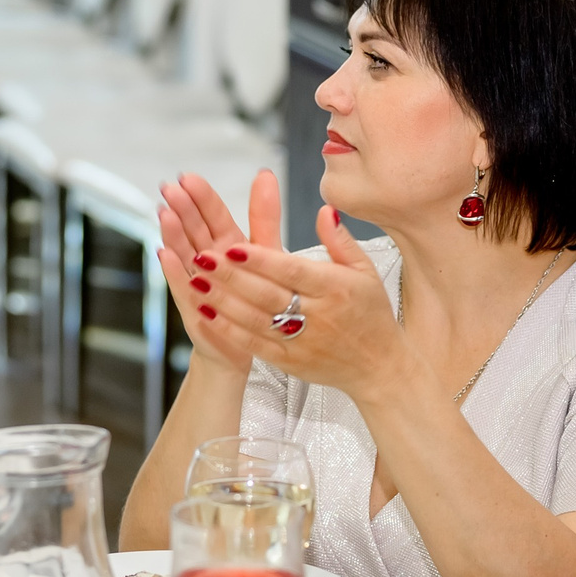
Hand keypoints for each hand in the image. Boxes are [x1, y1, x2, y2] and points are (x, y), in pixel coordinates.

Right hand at [153, 171, 282, 378]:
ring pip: (184, 254)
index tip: (188, 178)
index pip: (213, 216)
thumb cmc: (257, 296)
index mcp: (228, 245)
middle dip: (183, 209)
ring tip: (164, 214)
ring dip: (173, 234)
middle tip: (170, 189)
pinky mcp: (195, 308)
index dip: (201, 197)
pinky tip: (165, 254)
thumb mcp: (267, 251)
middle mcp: (209, 261)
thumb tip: (265, 173)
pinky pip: (184, 287)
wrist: (248, 344)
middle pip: (194, 231)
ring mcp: (198, 283)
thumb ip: (264, 214)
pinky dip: (175, 271)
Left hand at [158, 177, 409, 403]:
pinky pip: (254, 345)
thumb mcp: (365, 271)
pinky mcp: (289, 362)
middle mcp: (317, 316)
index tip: (233, 246)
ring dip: (223, 301)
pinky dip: (228, 330)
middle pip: (267, 294)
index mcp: (335, 288)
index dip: (261, 260)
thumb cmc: (371, 313)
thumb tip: (324, 209)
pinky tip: (206, 313)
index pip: (291, 271)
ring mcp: (301, 342)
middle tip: (201, 257)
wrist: (379, 367)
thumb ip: (339, 240)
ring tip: (196, 281)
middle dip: (231, 276)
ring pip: (255, 320)